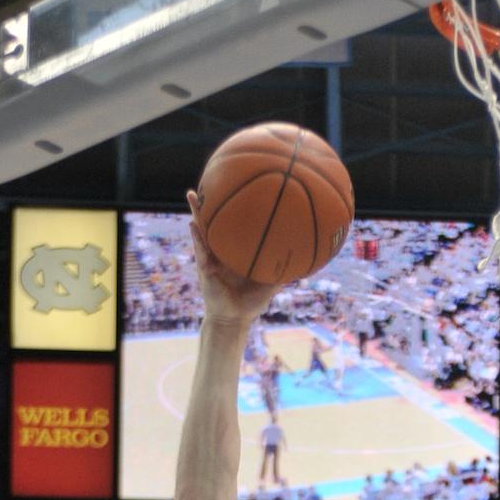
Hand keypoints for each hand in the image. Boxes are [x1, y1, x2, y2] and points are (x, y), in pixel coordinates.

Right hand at [187, 191, 278, 325]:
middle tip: (213, 179)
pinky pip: (200, 250)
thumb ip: (284, 272)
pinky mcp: (204, 268)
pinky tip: (192, 224)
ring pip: (202, 230)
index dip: (236, 209)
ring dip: (197, 212)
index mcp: (235, 251)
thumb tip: (306, 262)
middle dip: (213, 202)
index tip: (241, 188)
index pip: (235, 225)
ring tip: (193, 193)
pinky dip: (196, 237)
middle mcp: (221, 250)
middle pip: (217, 221)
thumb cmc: (250, 304)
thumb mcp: (270, 285)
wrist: (234, 320)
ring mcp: (211, 258)